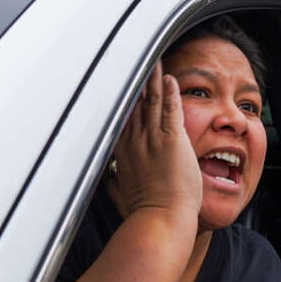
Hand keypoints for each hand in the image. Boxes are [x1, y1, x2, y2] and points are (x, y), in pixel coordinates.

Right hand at [104, 60, 201, 222]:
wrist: (160, 221)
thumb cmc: (144, 214)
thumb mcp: (121, 196)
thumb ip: (115, 184)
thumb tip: (110, 182)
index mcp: (123, 154)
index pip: (122, 119)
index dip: (123, 100)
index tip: (122, 86)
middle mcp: (134, 142)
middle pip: (132, 104)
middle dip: (134, 82)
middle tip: (135, 61)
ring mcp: (151, 140)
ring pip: (149, 101)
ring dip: (152, 79)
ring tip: (153, 60)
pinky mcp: (171, 141)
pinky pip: (169, 109)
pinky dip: (169, 93)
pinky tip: (169, 78)